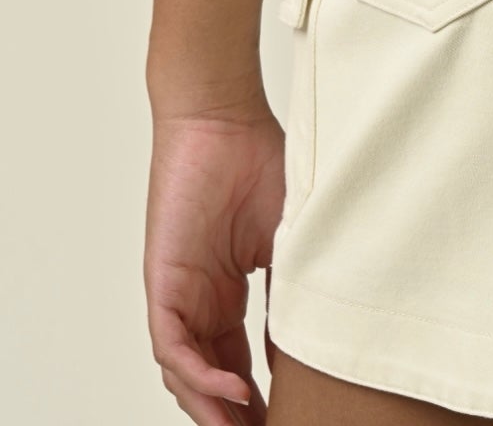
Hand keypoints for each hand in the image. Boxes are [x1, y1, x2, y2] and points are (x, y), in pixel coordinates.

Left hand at [145, 97, 285, 424]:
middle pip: (209, 378)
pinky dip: (199, 376)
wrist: (223, 117)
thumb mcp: (287, 237)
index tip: (286, 416)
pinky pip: (173, 347)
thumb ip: (289, 290)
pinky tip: (230, 392)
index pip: (237, 362)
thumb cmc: (258, 159)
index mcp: (225, 291)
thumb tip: (308, 345)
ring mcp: (178, 293)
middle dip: (235, 415)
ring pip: (185, 373)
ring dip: (214, 408)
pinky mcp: (162, 282)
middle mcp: (198, 300)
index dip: (257, 398)